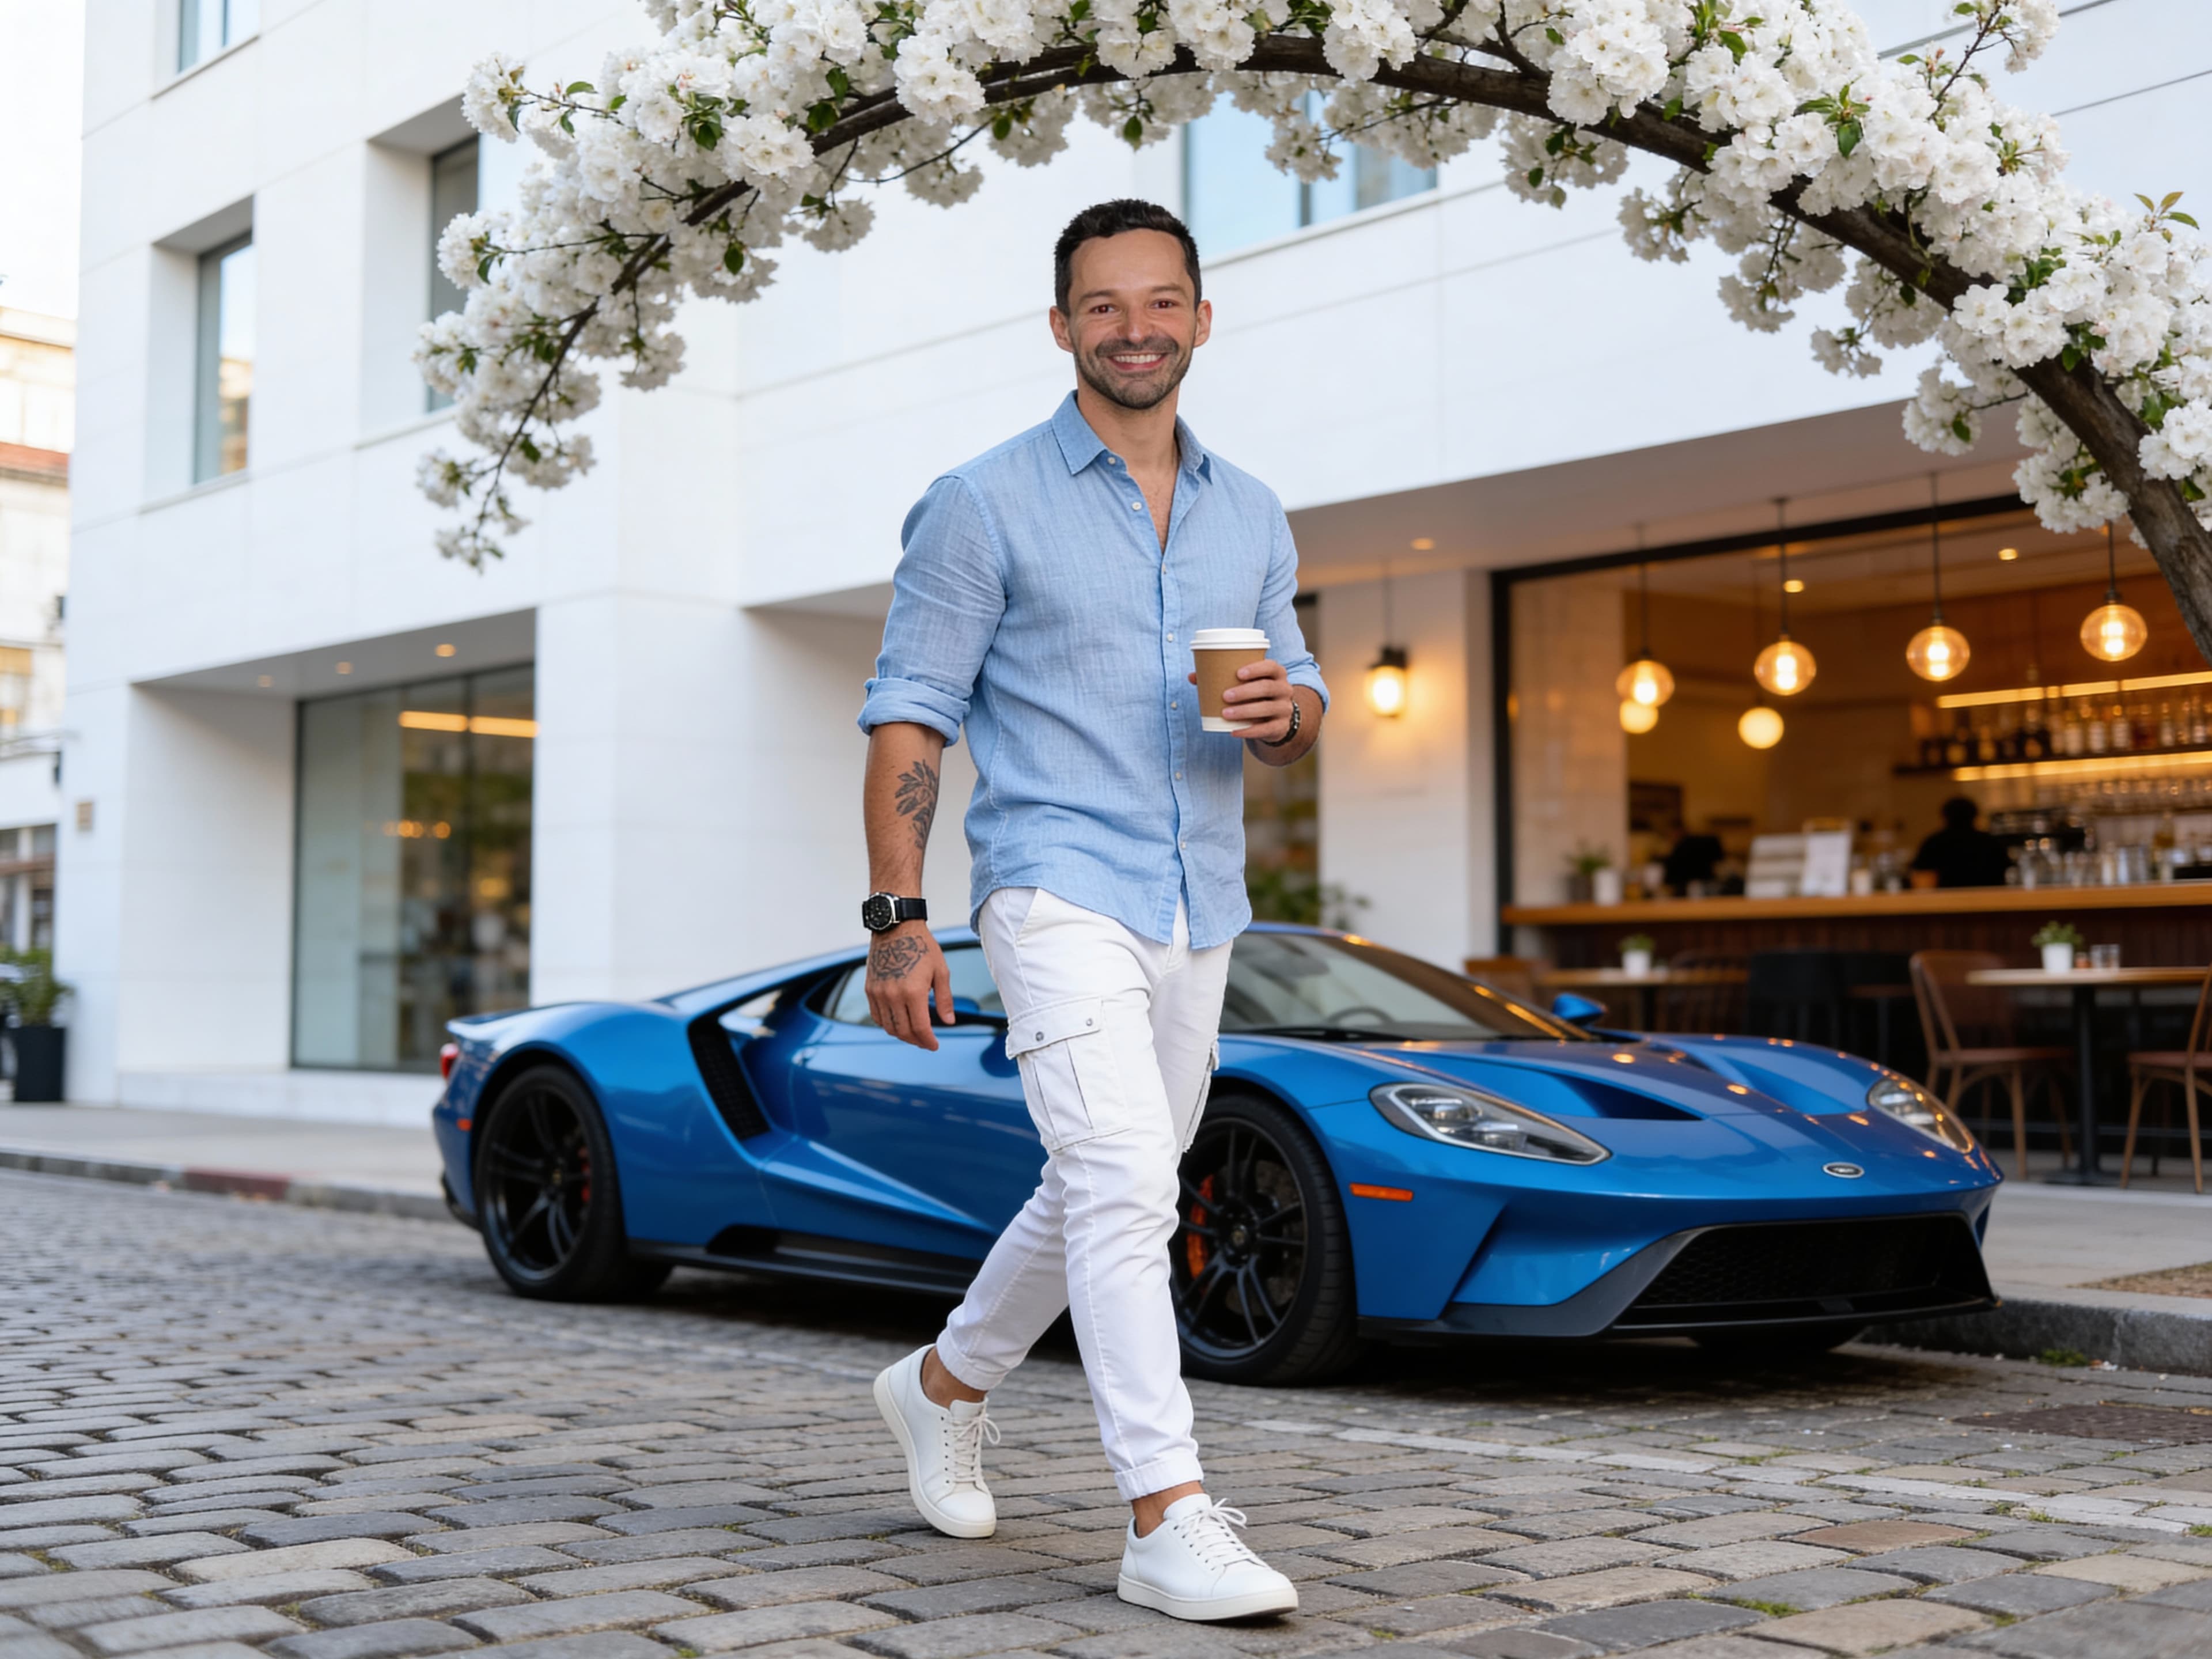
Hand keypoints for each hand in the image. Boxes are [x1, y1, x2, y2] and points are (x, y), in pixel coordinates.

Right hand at [865, 922, 953, 1050]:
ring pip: (888, 1026)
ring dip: (901, 1034)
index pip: (920, 1028)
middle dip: (916, 1041)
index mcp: (913, 992)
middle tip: (925, 1042)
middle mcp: (893, 995)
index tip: (934, 1045)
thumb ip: (944, 999)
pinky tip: (898, 1022)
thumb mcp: (941, 971)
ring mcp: (878, 993)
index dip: (928, 1041)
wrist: (896, 928)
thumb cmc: (922, 946)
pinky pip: (876, 1016)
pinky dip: (887, 1024)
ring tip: (913, 1034)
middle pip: (903, 1031)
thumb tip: (949, 1022)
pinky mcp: (870, 989)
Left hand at [1188, 658, 1295, 743]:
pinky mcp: (1281, 727)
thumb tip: (1193, 676)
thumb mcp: (1245, 684)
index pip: (1271, 667)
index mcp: (1277, 674)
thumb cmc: (1255, 694)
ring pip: (1267, 709)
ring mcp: (1284, 709)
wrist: (1275, 717)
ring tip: (1225, 713)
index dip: (1256, 669)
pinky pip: (1266, 729)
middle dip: (1245, 691)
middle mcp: (1284, 689)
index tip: (1238, 673)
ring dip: (1245, 711)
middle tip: (1225, 695)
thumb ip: (1221, 677)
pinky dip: (1249, 731)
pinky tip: (1234, 731)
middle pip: (1267, 688)